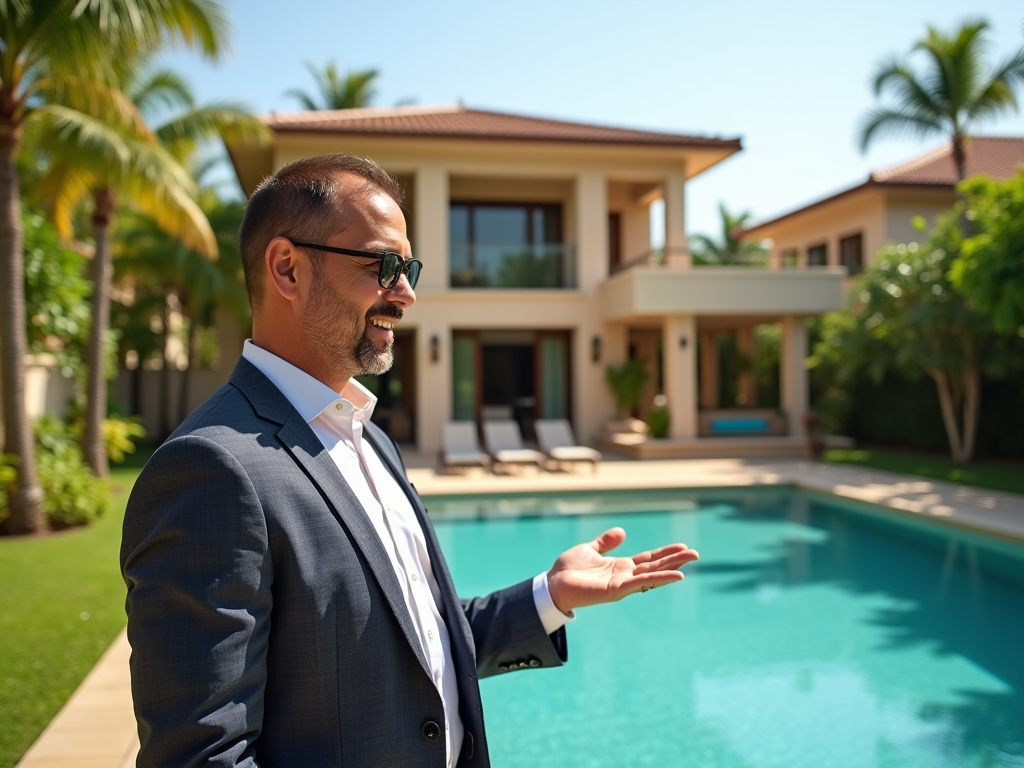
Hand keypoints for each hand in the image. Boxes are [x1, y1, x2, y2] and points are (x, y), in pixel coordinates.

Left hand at [546, 527, 698, 613]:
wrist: (553, 583)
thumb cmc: (568, 569)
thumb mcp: (590, 549)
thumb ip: (605, 543)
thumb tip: (622, 532)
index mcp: (620, 567)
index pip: (648, 559)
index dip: (664, 553)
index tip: (682, 547)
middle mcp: (624, 576)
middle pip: (654, 566)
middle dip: (674, 560)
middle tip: (695, 554)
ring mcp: (622, 584)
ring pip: (652, 574)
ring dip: (671, 568)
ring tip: (690, 562)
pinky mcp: (616, 590)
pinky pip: (641, 583)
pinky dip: (658, 578)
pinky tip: (674, 575)